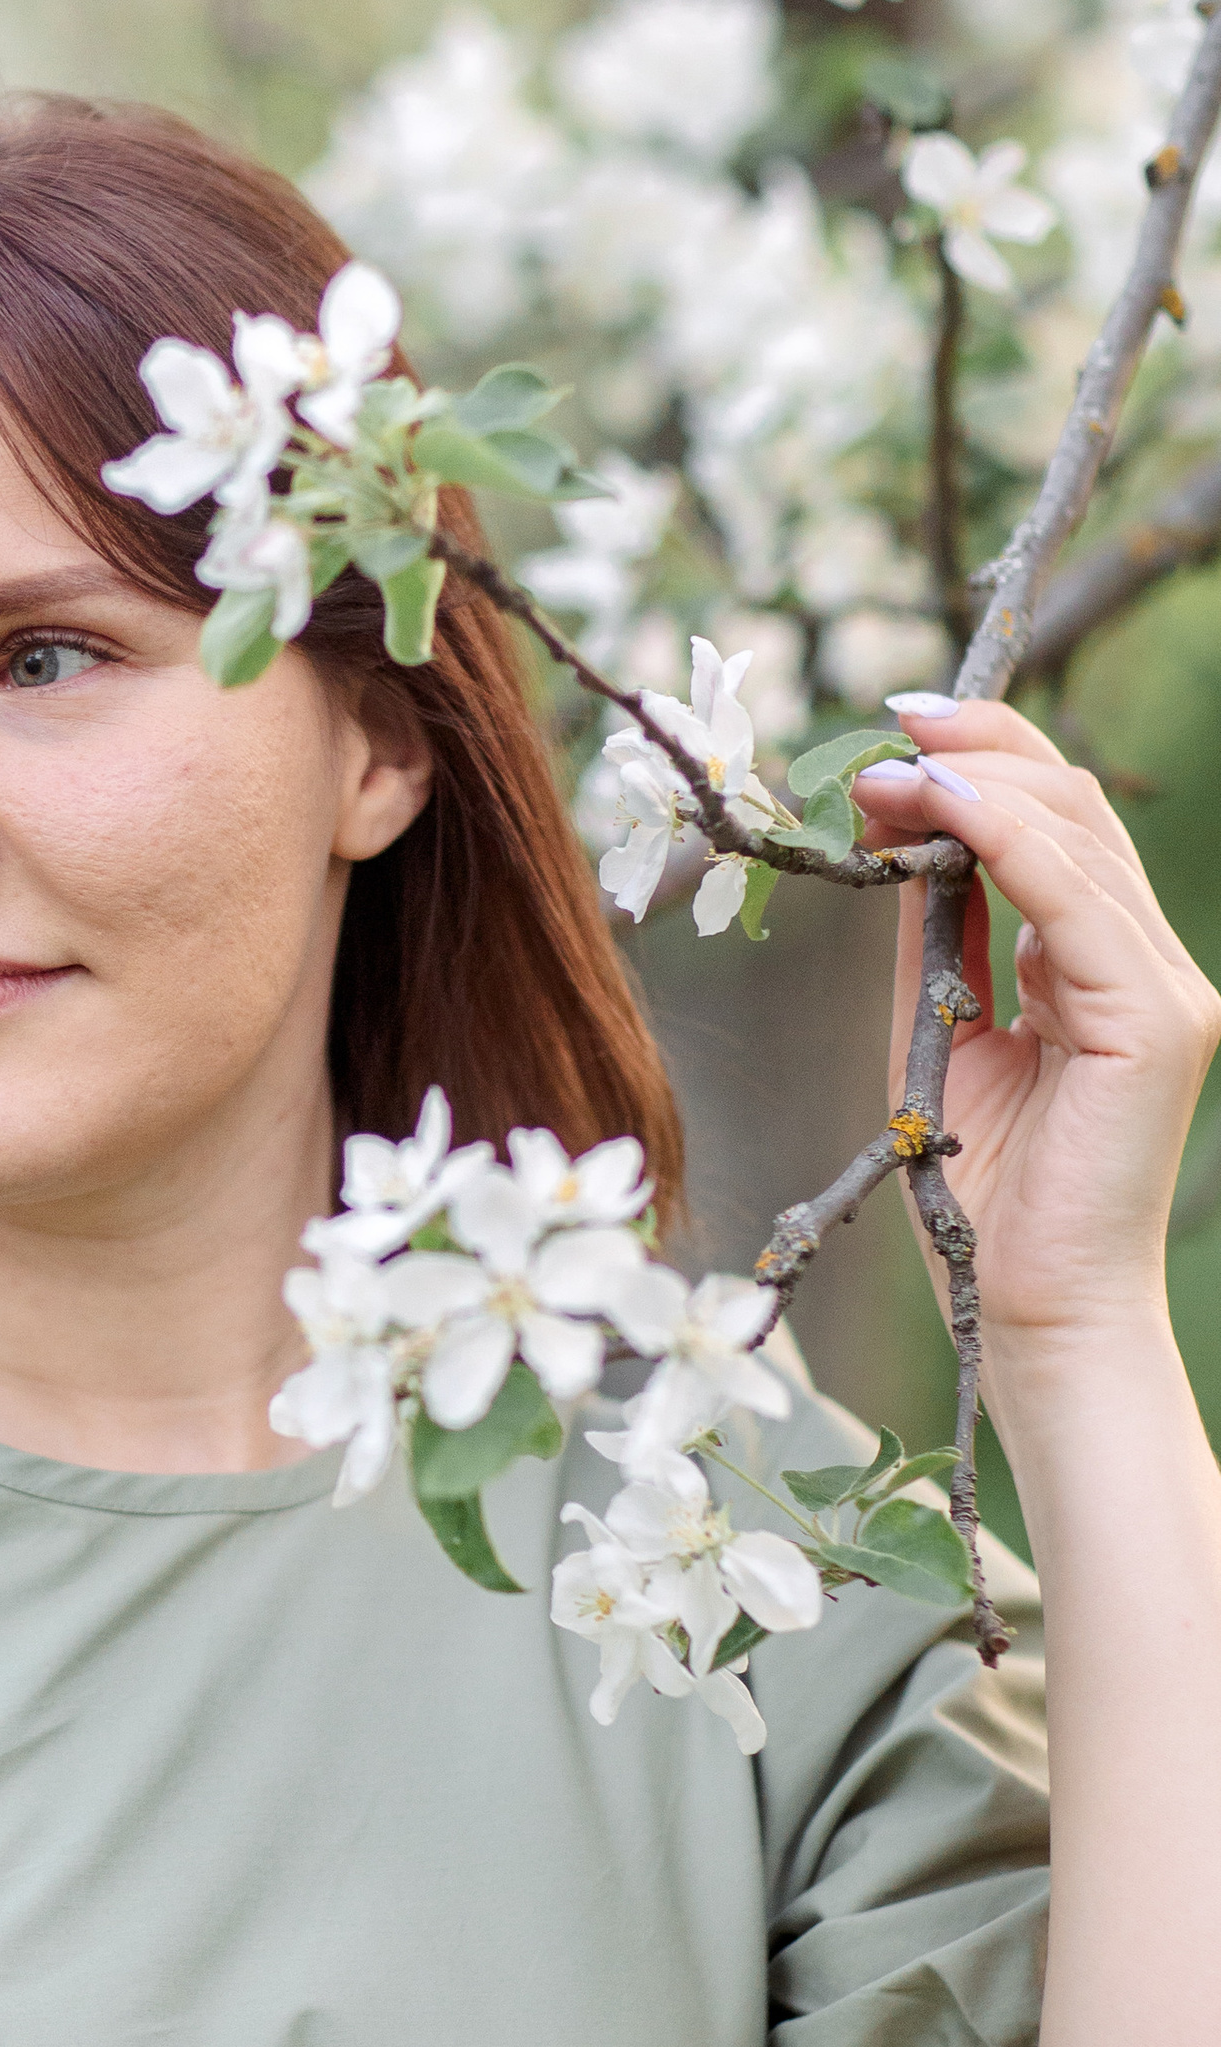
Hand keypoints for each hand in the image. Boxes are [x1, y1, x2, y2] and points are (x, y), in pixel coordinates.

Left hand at [853, 699, 1218, 1360]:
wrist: (1031, 1316)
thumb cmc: (985, 1198)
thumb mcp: (943, 1034)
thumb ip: (938, 940)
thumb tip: (900, 838)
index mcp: (1106, 967)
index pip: (1058, 826)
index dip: (983, 762)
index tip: (892, 733)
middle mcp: (1151, 967)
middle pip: (1075, 810)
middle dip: (975, 751)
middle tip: (880, 730)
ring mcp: (1165, 991)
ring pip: (1078, 838)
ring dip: (972, 785)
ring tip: (885, 770)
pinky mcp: (1156, 1024)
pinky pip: (1077, 902)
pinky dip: (1002, 841)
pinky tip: (939, 810)